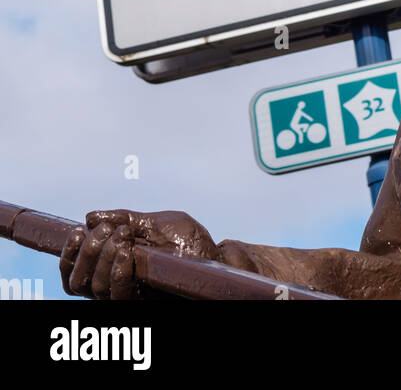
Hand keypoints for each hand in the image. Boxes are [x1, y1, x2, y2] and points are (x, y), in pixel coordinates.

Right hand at [60, 209, 219, 299]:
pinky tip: (126, 251)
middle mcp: (117, 285)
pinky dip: (117, 271)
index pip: (75, 274)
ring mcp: (130, 294)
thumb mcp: (154, 222)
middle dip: (89, 250)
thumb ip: (124, 219)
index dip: (69, 256)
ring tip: (123, 235)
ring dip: (103, 256)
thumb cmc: (187, 241)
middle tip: (108, 229)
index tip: (77, 230)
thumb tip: (90, 216)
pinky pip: (119, 295)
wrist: (214, 257)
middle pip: (80, 282)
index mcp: (113, 267)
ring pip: (96, 289)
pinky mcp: (144, 300)